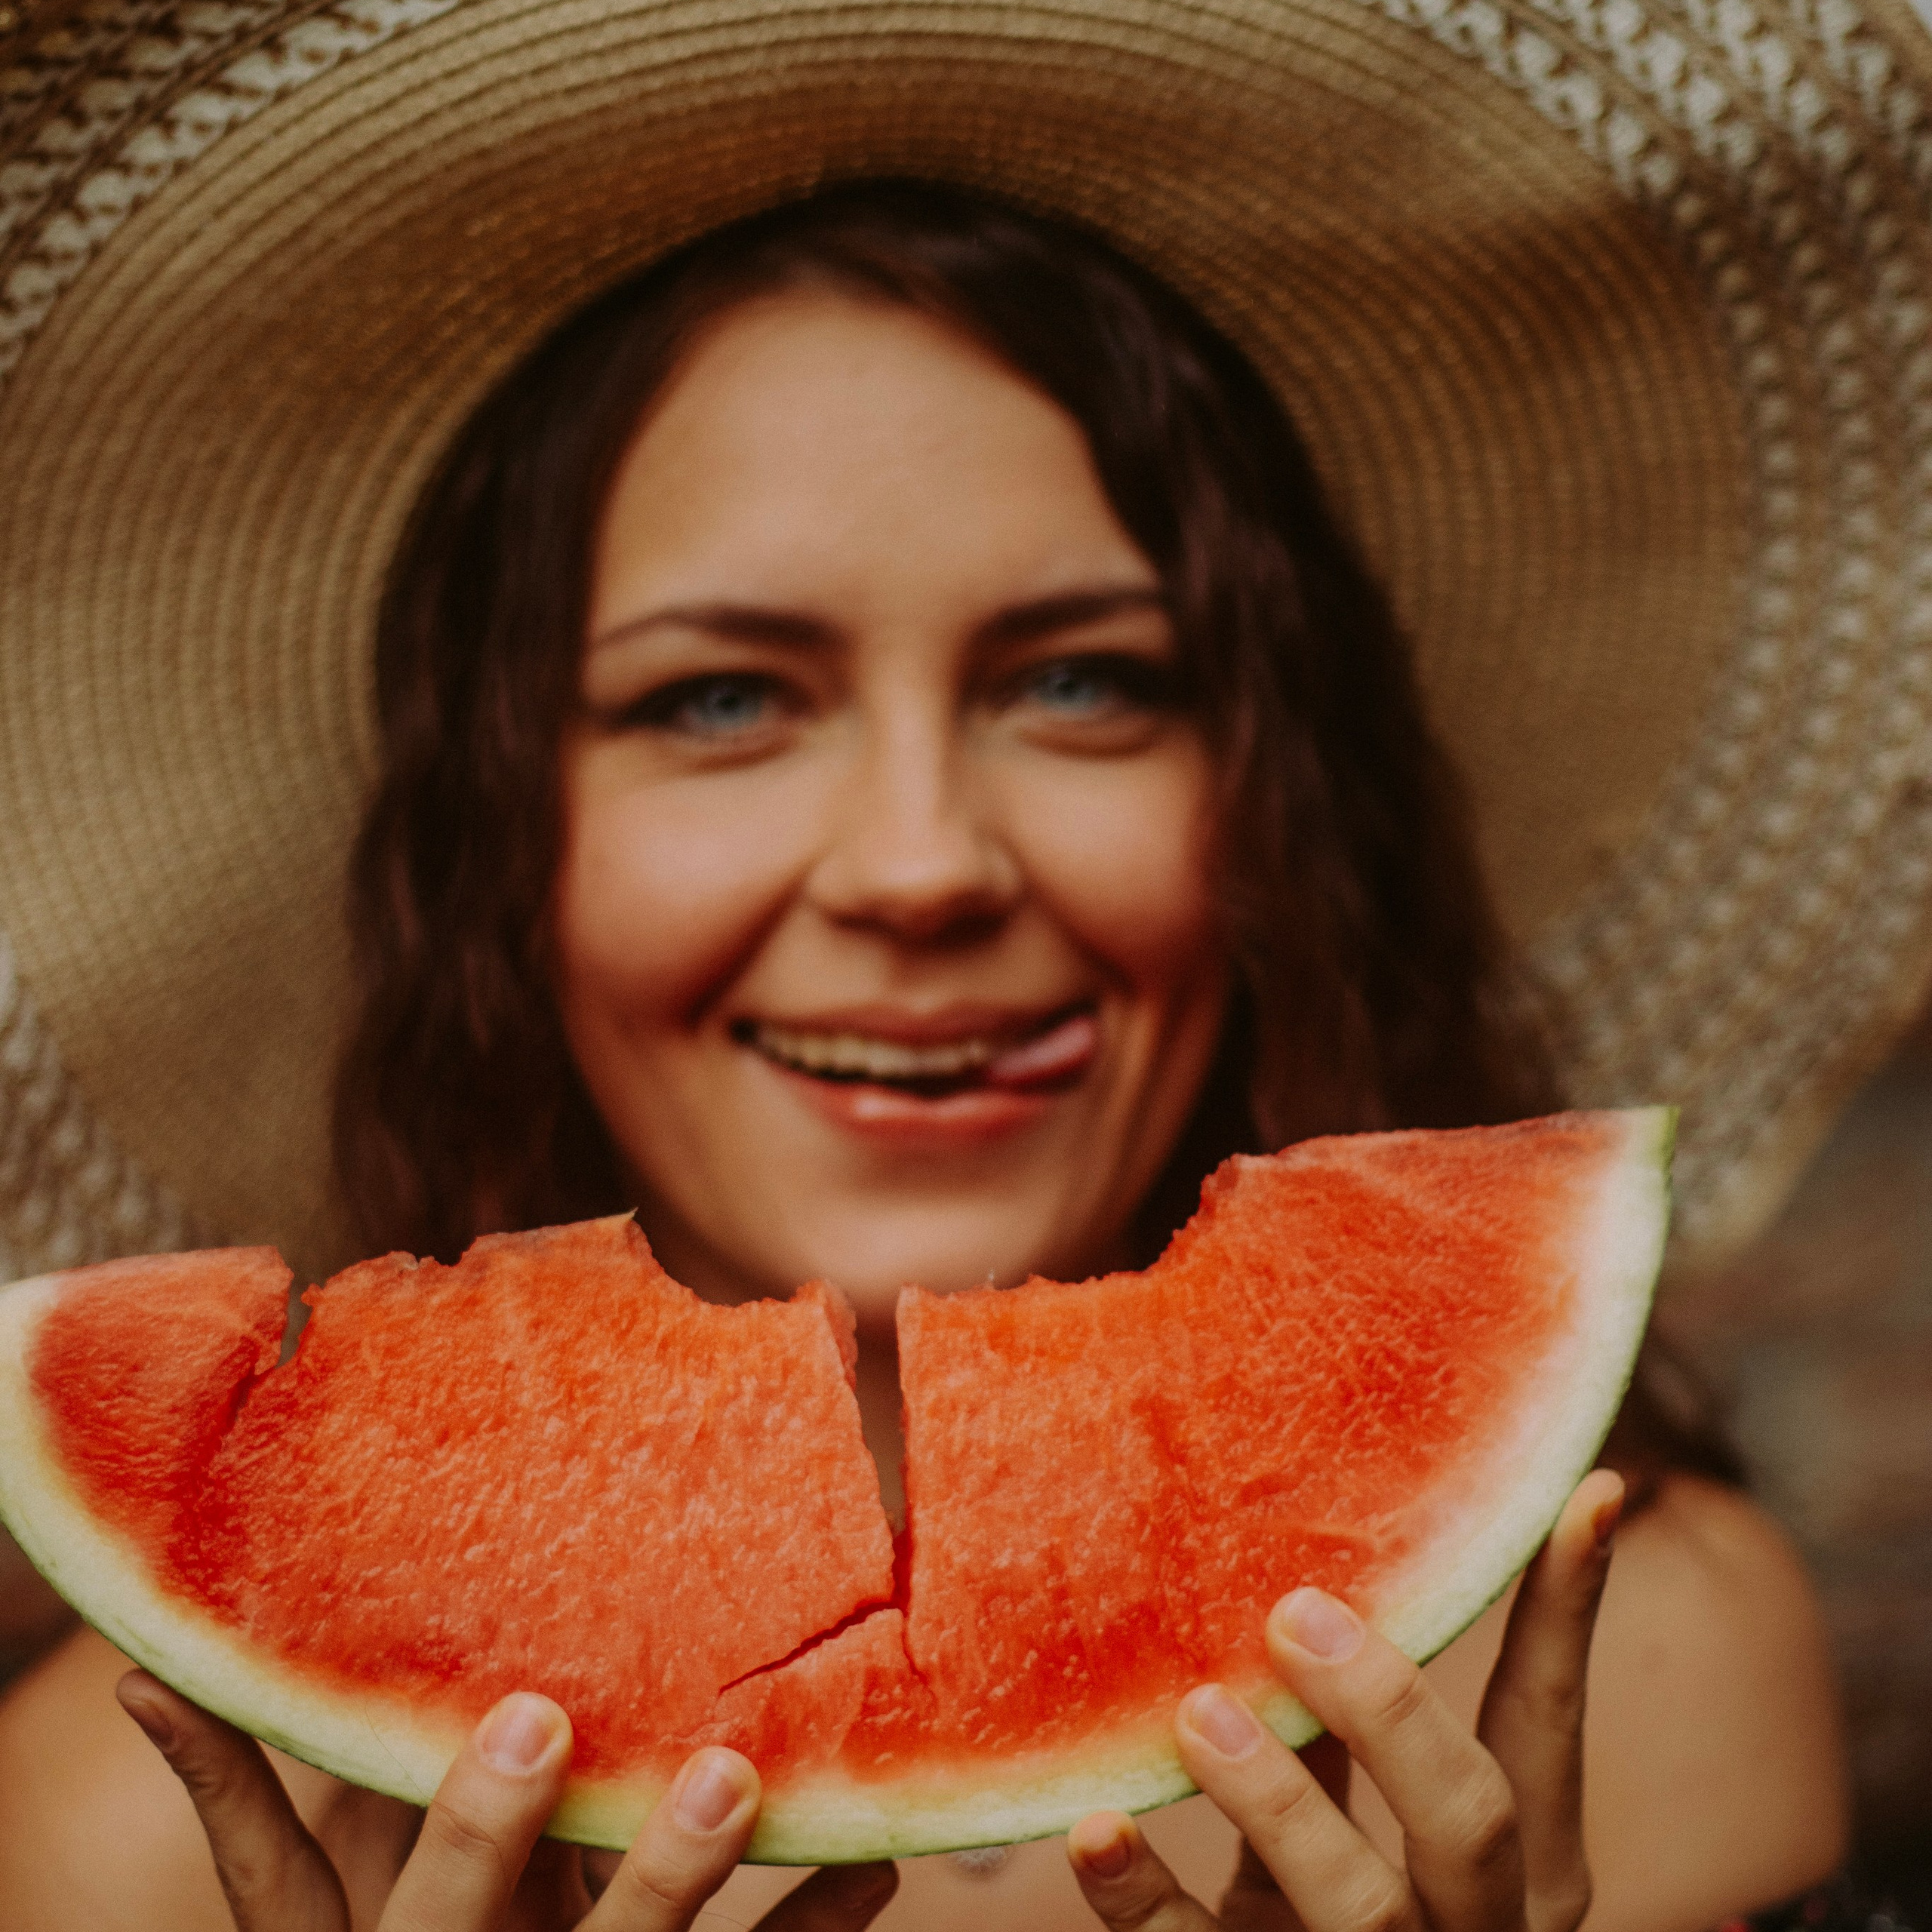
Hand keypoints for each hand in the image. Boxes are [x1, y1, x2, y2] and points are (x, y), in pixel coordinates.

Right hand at [115, 1674, 897, 1931]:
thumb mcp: (306, 1918)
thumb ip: (242, 1806)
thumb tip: (145, 1682)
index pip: (419, 1902)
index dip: (471, 1830)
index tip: (543, 1722)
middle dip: (633, 1870)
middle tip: (704, 1768)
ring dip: (718, 1890)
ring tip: (803, 1807)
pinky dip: (820, 1918)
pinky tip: (883, 1859)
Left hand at [1068, 1468, 1623, 1931]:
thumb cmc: (1335, 1910)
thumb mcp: (1376, 1824)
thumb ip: (1359, 1735)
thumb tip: (1312, 1574)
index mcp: (1516, 1869)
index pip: (1544, 1726)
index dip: (1564, 1616)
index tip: (1586, 1492)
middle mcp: (1466, 1929)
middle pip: (1469, 1821)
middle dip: (1390, 1712)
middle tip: (1297, 1614)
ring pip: (1359, 1904)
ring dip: (1279, 1801)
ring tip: (1199, 1712)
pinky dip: (1140, 1895)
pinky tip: (1096, 1827)